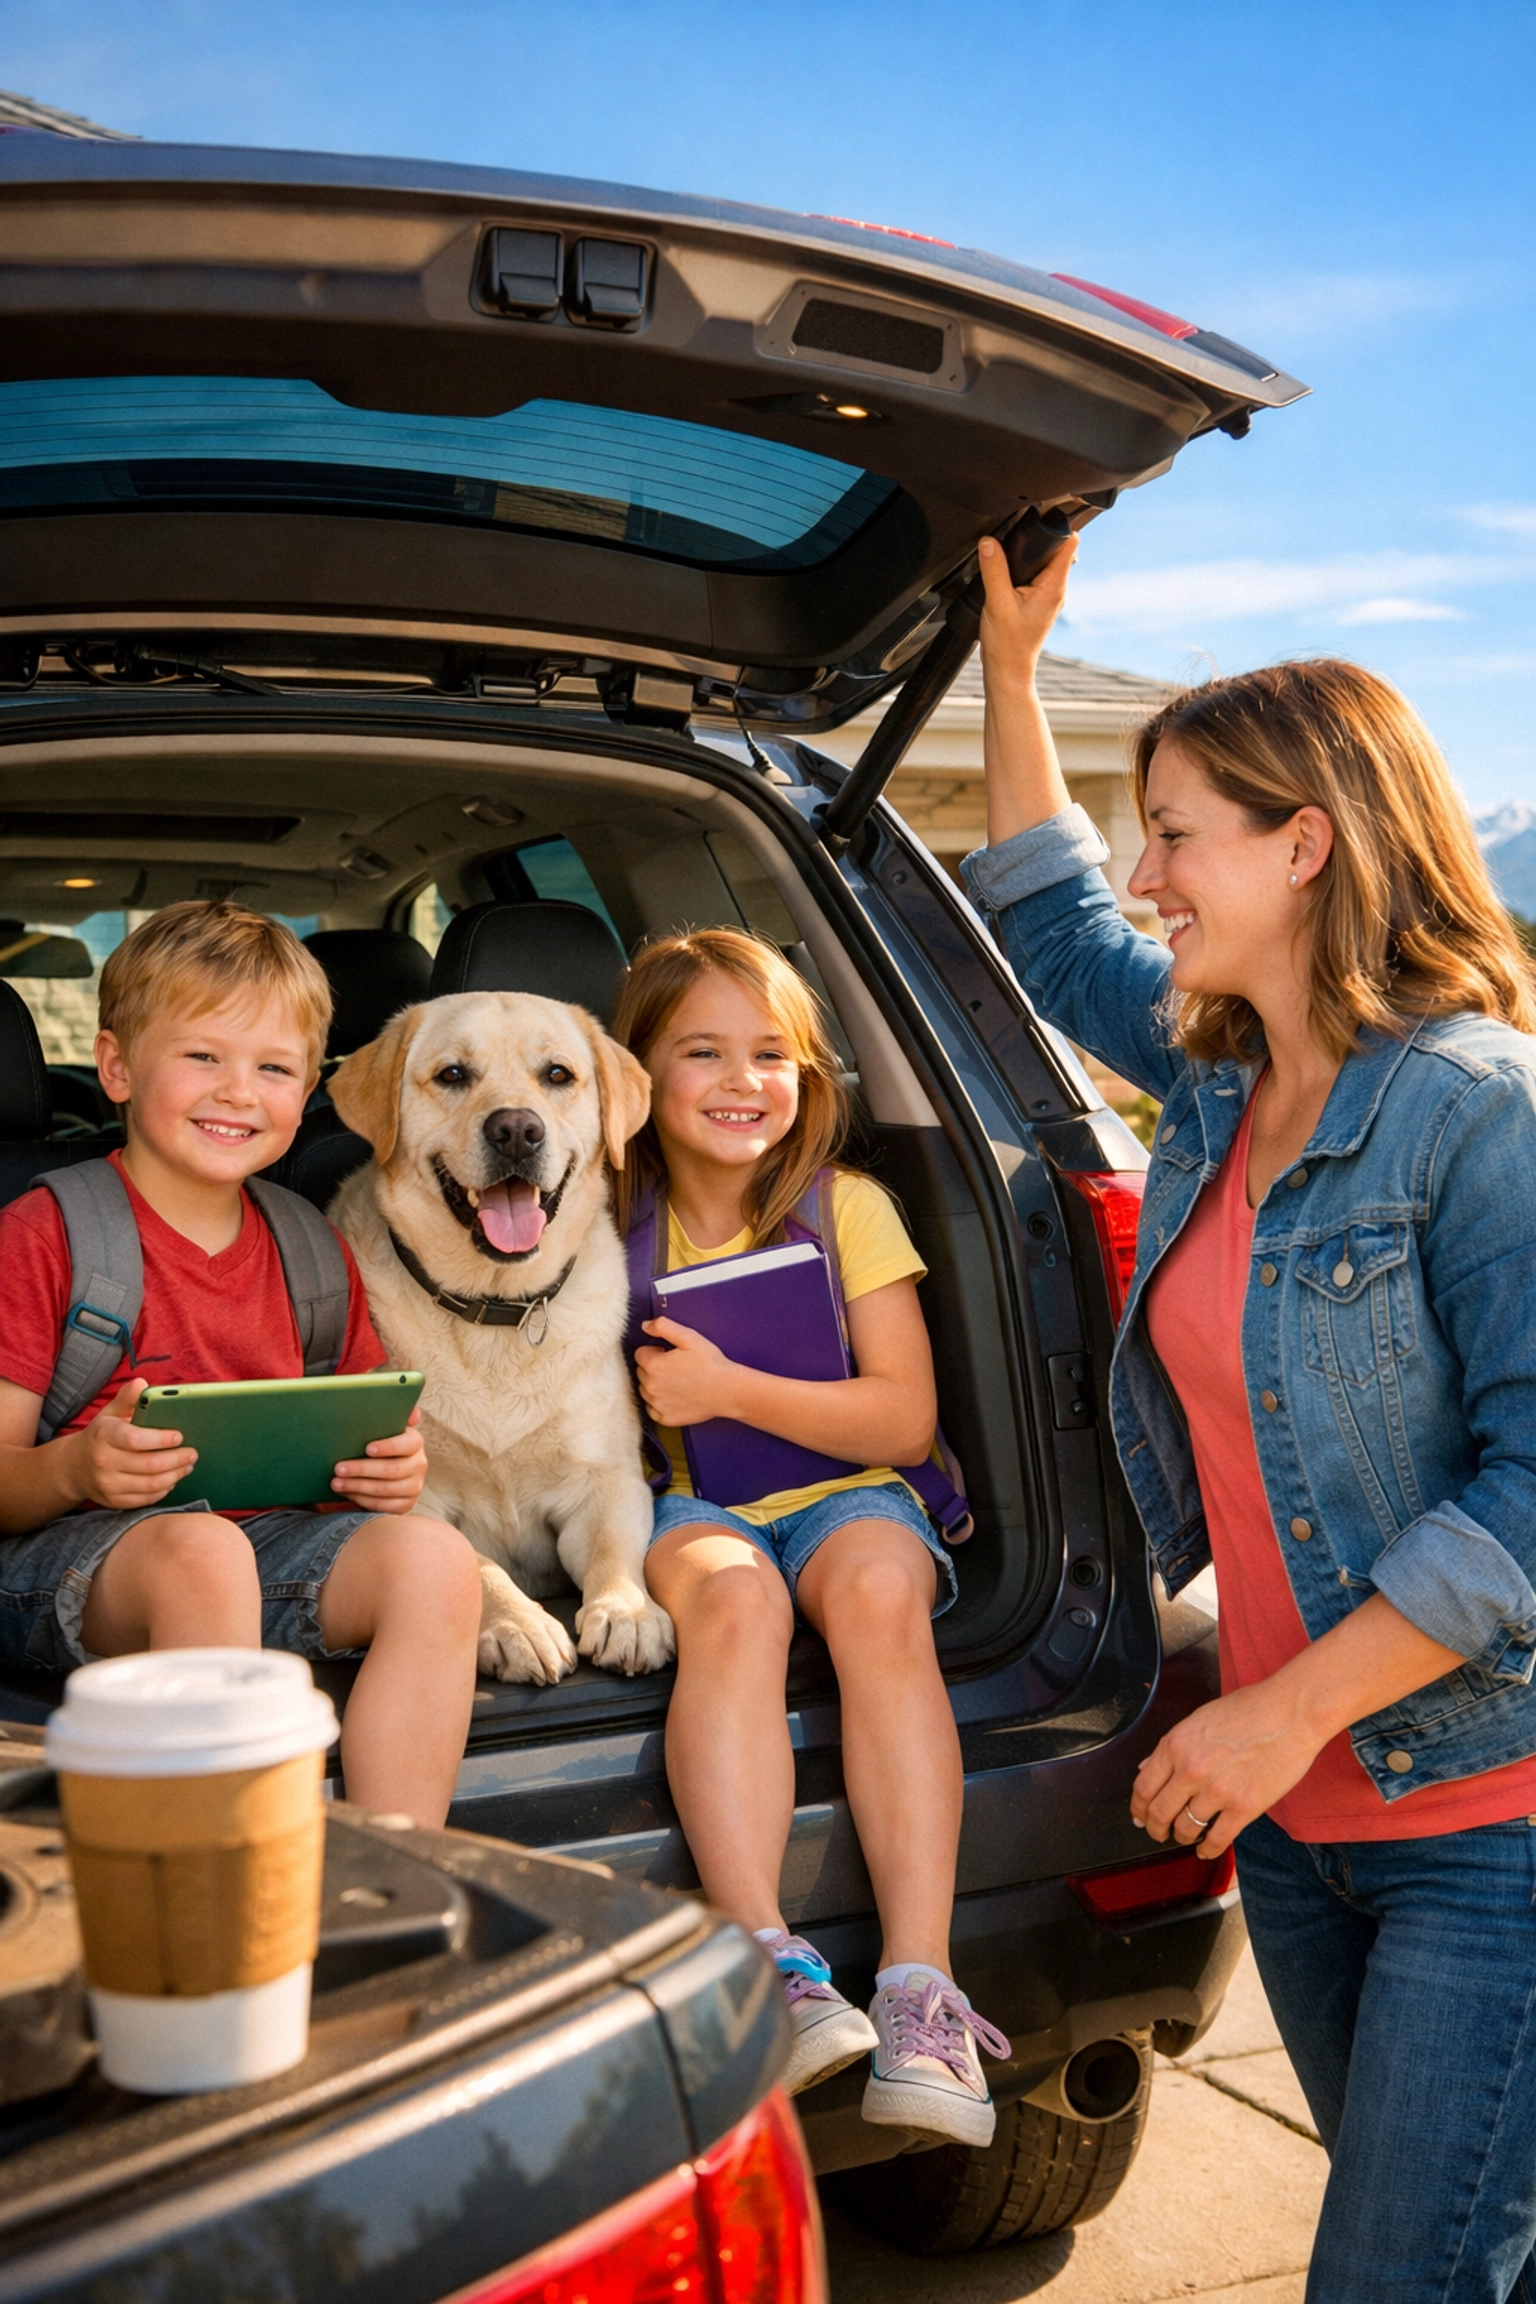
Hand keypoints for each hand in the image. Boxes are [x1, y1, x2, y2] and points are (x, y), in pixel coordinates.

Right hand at [66, 1379, 197, 1510]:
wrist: (74, 1466)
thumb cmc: (101, 1435)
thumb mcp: (110, 1413)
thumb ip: (127, 1398)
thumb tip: (142, 1384)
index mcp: (104, 1435)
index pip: (135, 1439)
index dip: (161, 1439)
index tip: (179, 1435)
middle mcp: (103, 1461)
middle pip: (149, 1465)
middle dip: (177, 1459)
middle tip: (193, 1453)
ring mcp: (108, 1484)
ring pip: (151, 1485)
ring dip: (175, 1475)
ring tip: (188, 1465)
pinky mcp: (113, 1501)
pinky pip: (145, 1499)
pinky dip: (164, 1490)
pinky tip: (172, 1479)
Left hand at [333, 1406, 428, 1515]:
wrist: (382, 1468)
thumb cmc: (378, 1442)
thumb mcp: (384, 1427)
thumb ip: (392, 1416)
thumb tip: (413, 1412)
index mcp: (415, 1442)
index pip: (406, 1444)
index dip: (388, 1447)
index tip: (367, 1448)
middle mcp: (419, 1465)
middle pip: (392, 1470)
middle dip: (362, 1469)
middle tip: (338, 1468)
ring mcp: (414, 1486)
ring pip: (385, 1490)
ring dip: (358, 1486)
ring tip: (336, 1482)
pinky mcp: (406, 1504)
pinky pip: (383, 1506)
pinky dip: (363, 1500)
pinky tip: (348, 1493)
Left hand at [635, 1319, 740, 1426]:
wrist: (727, 1391)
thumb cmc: (710, 1363)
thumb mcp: (689, 1337)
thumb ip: (663, 1327)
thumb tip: (645, 1326)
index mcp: (654, 1365)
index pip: (640, 1354)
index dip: (655, 1351)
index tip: (670, 1354)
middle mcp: (651, 1387)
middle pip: (641, 1372)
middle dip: (653, 1367)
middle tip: (676, 1367)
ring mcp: (657, 1405)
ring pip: (645, 1390)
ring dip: (655, 1385)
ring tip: (677, 1381)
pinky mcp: (665, 1418)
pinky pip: (652, 1409)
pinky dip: (659, 1404)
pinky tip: (676, 1396)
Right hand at [977, 530, 1076, 683]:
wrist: (1007, 670)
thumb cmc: (1007, 645)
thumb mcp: (997, 603)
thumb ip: (994, 569)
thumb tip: (989, 542)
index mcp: (1053, 586)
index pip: (1069, 542)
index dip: (1058, 525)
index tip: (1040, 517)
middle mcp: (1056, 589)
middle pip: (1057, 548)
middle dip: (1039, 538)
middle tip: (1018, 534)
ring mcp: (1048, 596)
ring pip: (1044, 561)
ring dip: (1030, 554)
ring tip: (1011, 555)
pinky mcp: (1037, 601)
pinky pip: (1035, 575)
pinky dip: (1023, 568)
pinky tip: (1008, 574)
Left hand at [1130, 1677, 1330, 1859]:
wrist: (1290, 1713)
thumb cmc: (1249, 1709)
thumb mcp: (1199, 1719)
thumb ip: (1172, 1747)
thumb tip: (1147, 1767)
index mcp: (1176, 1745)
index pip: (1143, 1787)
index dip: (1138, 1808)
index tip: (1139, 1816)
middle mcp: (1191, 1770)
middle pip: (1160, 1813)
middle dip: (1155, 1829)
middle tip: (1157, 1833)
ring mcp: (1218, 1791)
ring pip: (1186, 1829)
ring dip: (1182, 1837)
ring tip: (1185, 1837)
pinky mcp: (1244, 1808)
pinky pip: (1218, 1839)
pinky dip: (1208, 1850)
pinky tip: (1206, 1850)